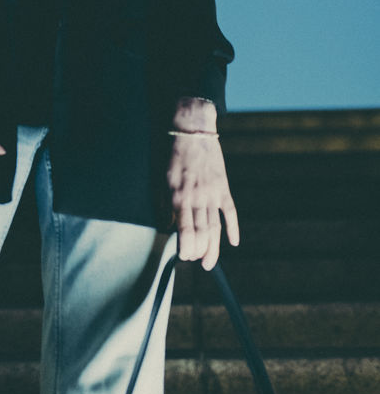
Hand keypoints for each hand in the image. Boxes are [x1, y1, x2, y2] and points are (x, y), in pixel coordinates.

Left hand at [167, 99, 238, 269]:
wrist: (192, 130)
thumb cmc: (171, 154)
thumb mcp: (160, 179)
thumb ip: (164, 204)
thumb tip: (167, 225)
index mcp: (180, 197)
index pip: (185, 231)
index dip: (186, 248)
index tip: (184, 257)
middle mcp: (198, 198)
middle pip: (202, 234)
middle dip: (199, 252)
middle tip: (197, 263)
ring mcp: (213, 193)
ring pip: (216, 227)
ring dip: (214, 247)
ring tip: (210, 263)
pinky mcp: (223, 187)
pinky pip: (230, 211)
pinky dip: (233, 228)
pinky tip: (233, 242)